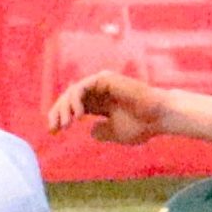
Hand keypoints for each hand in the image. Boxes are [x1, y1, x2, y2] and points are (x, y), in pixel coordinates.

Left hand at [46, 70, 169, 145]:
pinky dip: (76, 100)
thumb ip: (102, 131)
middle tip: (55, 129)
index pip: (73, 108)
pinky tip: (79, 115)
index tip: (53, 132)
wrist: (157, 117)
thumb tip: (90, 130)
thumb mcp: (116, 133)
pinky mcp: (104, 79)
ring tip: (66, 124)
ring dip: (65, 108)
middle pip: (69, 99)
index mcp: (99, 104)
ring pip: (73, 92)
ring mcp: (100, 83)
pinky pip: (82, 87)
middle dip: (58, 113)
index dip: (61, 118)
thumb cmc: (141, 125)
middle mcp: (98, 91)